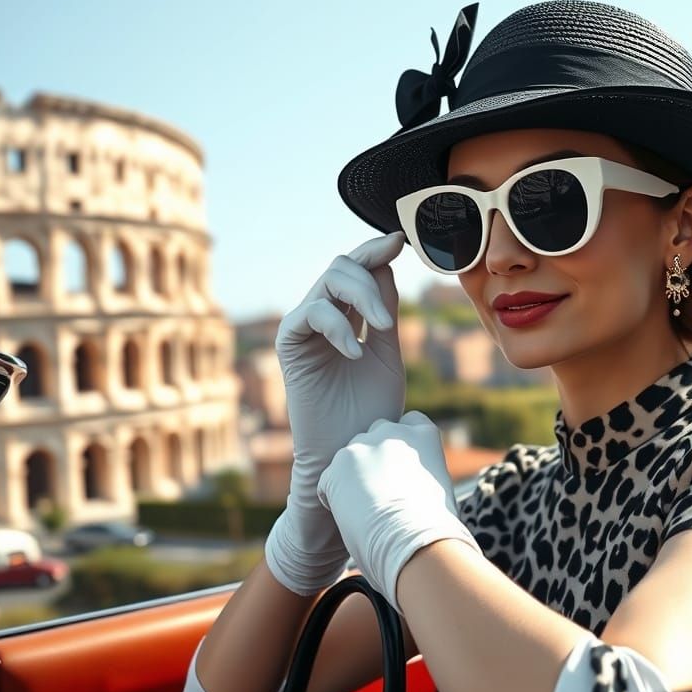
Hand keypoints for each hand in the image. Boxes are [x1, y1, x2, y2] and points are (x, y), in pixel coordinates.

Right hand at [265, 232, 406, 595]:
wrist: (348, 452)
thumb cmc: (370, 411)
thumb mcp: (387, 354)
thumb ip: (384, 312)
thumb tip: (388, 266)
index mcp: (349, 315)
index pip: (360, 268)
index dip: (377, 248)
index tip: (401, 239)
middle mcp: (325, 315)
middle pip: (343, 265)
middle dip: (371, 278)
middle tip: (390, 318)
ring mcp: (306, 328)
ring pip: (329, 280)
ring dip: (361, 297)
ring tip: (382, 329)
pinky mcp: (290, 345)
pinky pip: (311, 313)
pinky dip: (338, 327)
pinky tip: (356, 352)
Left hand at [316, 411, 482, 611]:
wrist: (415, 541)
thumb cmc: (437, 527)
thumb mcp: (442, 489)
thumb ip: (425, 475)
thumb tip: (418, 490)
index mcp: (424, 435)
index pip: (410, 422)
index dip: (403, 445)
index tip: (402, 467)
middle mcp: (392, 432)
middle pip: (377, 434)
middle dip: (376, 457)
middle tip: (381, 491)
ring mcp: (362, 447)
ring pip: (350, 457)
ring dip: (353, 476)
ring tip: (364, 509)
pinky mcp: (336, 468)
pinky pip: (328, 481)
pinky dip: (334, 497)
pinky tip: (350, 518)